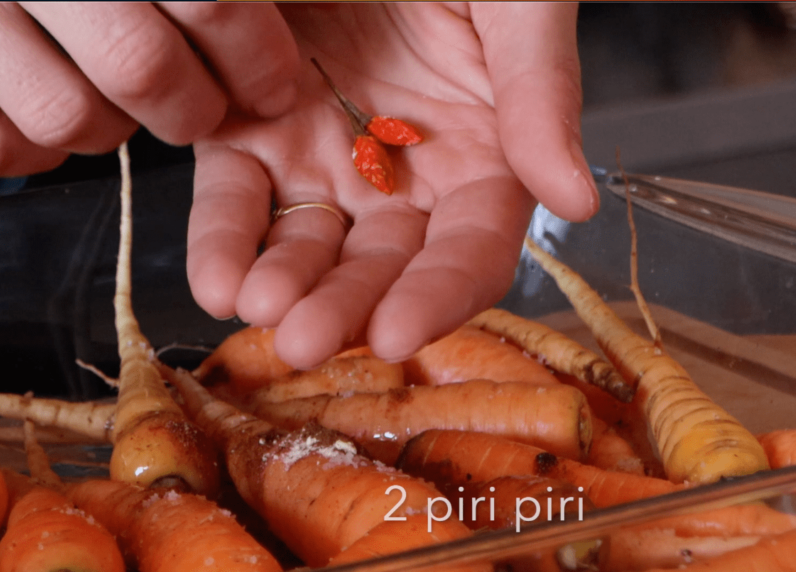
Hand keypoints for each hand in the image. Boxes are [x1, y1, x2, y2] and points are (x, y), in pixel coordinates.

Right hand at [0, 2, 299, 176]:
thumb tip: (255, 19)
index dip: (254, 55)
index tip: (271, 82)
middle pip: (138, 66)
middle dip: (191, 106)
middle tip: (197, 106)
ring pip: (66, 120)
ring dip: (111, 129)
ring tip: (108, 98)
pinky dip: (34, 150)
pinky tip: (40, 110)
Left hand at [187, 3, 597, 367]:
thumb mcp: (516, 3)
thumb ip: (541, 94)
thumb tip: (576, 198)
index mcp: (481, 155)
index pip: (470, 249)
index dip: (440, 297)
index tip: (400, 332)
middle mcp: (402, 176)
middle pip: (380, 265)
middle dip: (345, 307)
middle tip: (309, 340)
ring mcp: (326, 157)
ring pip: (306, 243)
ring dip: (283, 286)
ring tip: (259, 310)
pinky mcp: (255, 131)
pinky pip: (237, 196)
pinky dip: (225, 239)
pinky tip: (219, 280)